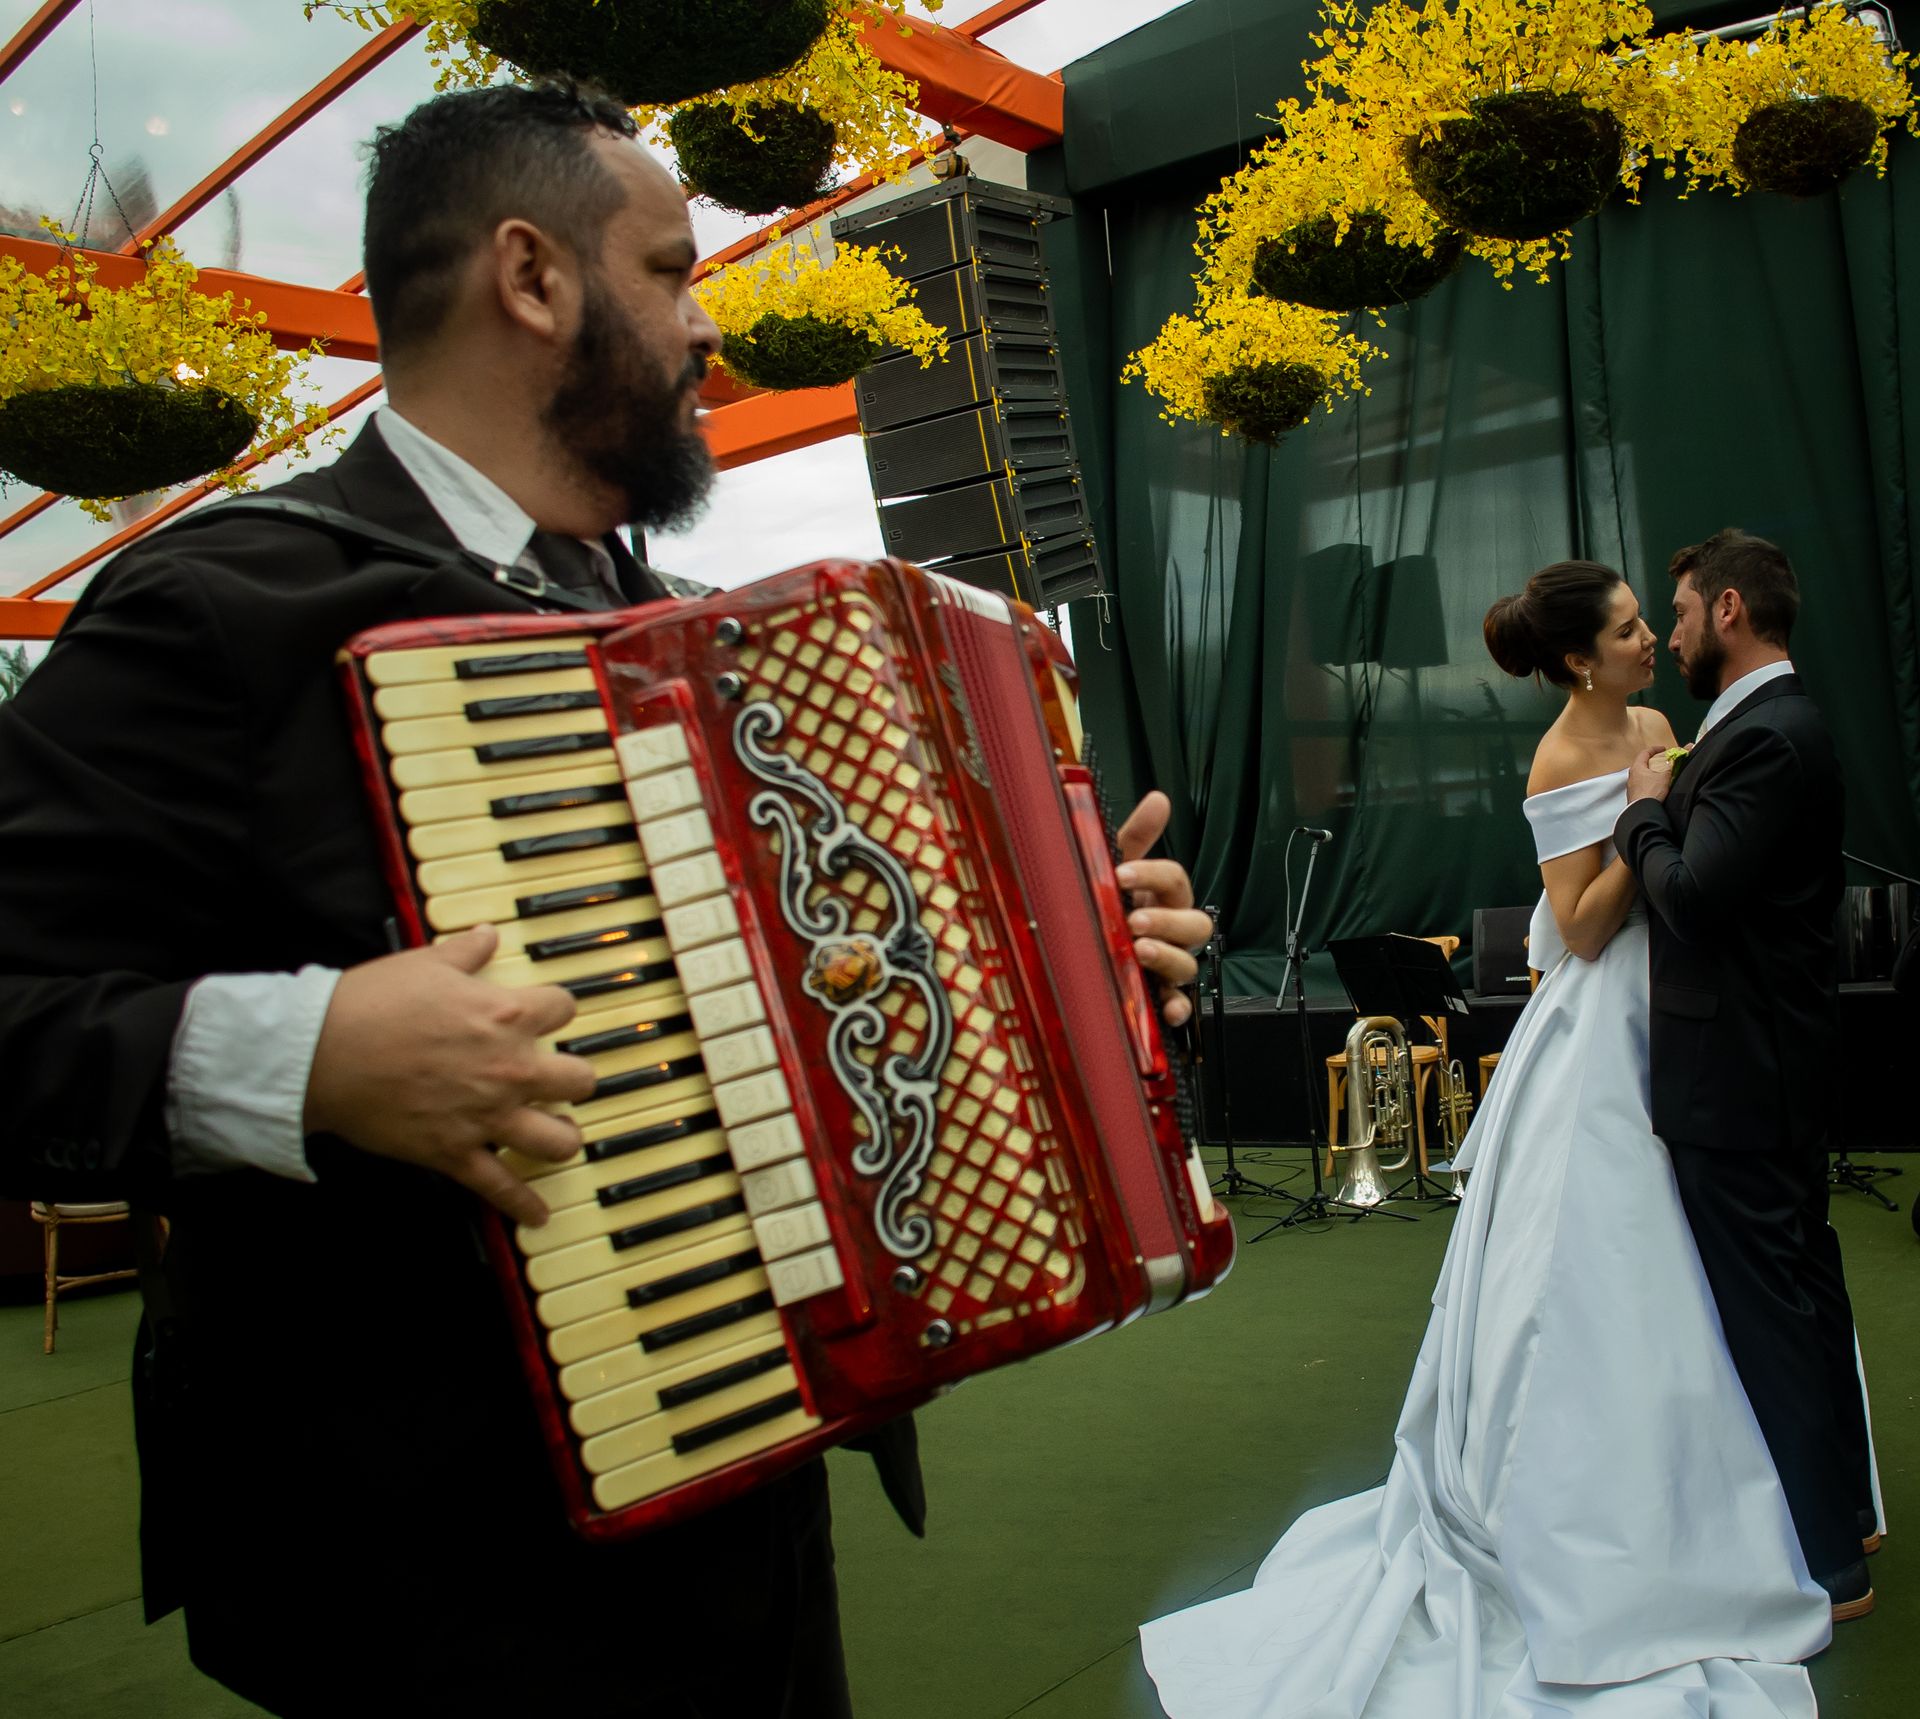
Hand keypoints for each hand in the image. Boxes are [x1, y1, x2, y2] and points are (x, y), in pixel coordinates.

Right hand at [303, 925, 596, 1226]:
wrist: (322, 1053)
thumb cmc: (371, 1004)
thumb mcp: (424, 964)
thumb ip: (465, 953)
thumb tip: (487, 935)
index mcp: (506, 1015)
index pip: (565, 1008)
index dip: (557, 1010)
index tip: (546, 1015)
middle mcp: (509, 1068)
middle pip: (579, 1080)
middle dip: (572, 1080)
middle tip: (557, 1081)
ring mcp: (486, 1114)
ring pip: (557, 1140)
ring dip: (561, 1138)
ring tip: (555, 1135)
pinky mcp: (455, 1152)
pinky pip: (501, 1187)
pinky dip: (523, 1206)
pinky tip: (538, 1216)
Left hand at [1113, 790, 1211, 1028]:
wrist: (1083, 949)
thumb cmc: (1108, 903)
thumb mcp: (1116, 867)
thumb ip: (1137, 836)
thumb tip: (1159, 799)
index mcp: (1163, 898)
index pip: (1174, 879)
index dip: (1152, 875)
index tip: (1120, 875)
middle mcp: (1172, 931)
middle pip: (1196, 924)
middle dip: (1167, 921)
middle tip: (1134, 921)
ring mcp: (1169, 964)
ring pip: (1190, 963)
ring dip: (1168, 956)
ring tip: (1138, 951)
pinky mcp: (1160, 995)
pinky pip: (1180, 1004)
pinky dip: (1177, 1007)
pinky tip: (1166, 1007)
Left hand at [1626, 745, 1674, 806]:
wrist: (1643, 810)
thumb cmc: (1650, 792)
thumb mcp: (1664, 776)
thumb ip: (1669, 767)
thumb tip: (1673, 762)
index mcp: (1637, 767)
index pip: (1645, 753)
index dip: (1655, 749)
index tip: (1663, 749)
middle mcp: (1632, 776)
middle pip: (1643, 764)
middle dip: (1654, 761)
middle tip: (1663, 761)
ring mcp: (1632, 786)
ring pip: (1642, 775)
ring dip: (1652, 773)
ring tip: (1662, 774)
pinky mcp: (1635, 795)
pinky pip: (1643, 784)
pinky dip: (1650, 782)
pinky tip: (1657, 787)